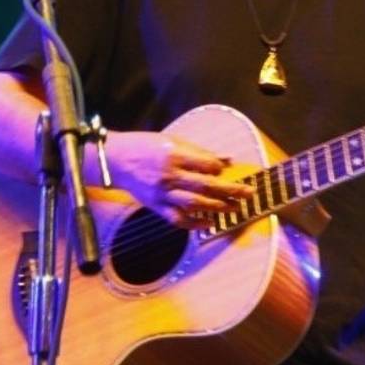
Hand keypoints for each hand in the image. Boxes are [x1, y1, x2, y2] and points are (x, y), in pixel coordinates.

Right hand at [101, 130, 255, 228]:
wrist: (116, 161)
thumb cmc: (146, 147)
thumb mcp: (173, 141)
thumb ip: (201, 152)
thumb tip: (228, 160)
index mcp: (174, 155)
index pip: (206, 164)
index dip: (219, 168)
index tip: (227, 169)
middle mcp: (169, 175)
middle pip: (205, 185)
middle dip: (230, 190)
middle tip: (249, 193)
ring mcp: (162, 193)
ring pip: (194, 204)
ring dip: (217, 207)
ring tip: (235, 208)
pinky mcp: (156, 206)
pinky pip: (177, 219)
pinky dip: (195, 224)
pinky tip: (210, 223)